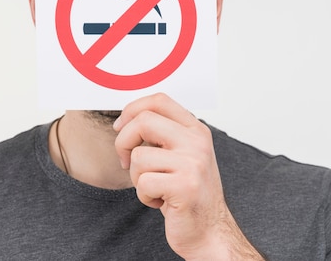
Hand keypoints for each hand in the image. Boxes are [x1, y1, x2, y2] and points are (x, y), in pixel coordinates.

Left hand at [113, 93, 262, 259]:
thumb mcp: (182, 155)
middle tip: (126, 161)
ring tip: (155, 187)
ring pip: (139, 156)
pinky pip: (144, 182)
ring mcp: (193, 163)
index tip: (121, 128)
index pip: (159, 100)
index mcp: (196, 130)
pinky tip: (160, 201)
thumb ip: (163, 134)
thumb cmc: (189, 194)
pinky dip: (144, 196)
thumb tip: (126, 118)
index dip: (132, 110)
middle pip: (144, 121)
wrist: (209, 231)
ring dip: (137, 177)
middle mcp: (197, 142)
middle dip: (124, 142)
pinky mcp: (185, 186)